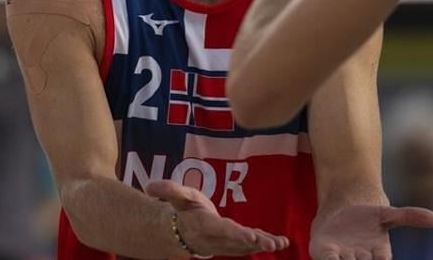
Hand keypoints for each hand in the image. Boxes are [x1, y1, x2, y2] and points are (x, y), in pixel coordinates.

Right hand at [145, 180, 289, 257]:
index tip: (250, 236)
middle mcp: (216, 239)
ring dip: (264, 244)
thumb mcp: (178, 197)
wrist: (185, 232)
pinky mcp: (236, 242)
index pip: (221, 230)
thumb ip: (169, 191)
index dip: (236, 234)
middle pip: (236, 242)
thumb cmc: (185, 211)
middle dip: (254, 242)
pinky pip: (252, 244)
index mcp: (204, 226)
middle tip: (270, 244)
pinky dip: (267, 242)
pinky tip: (283, 242)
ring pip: (246, 246)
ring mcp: (227, 243)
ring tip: (280, 244)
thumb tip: (149, 186)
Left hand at [310, 204, 432, 259]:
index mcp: (379, 256)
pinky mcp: (325, 252)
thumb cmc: (367, 218)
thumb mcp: (388, 214)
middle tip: (365, 259)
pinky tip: (332, 257)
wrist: (341, 212)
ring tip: (350, 259)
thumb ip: (409, 216)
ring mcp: (342, 258)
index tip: (383, 259)